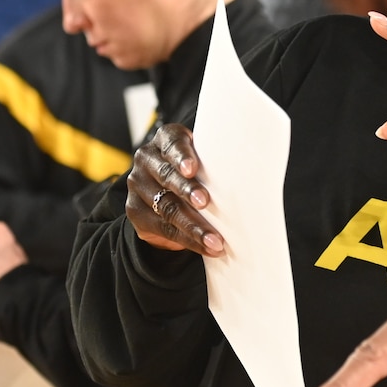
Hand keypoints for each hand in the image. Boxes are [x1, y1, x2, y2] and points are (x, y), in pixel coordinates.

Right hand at [124, 123, 223, 255]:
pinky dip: (188, 240)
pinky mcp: (135, 210)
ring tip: (215, 239)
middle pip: (167, 176)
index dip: (182, 156)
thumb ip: (214, 161)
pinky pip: (163, 228)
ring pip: (166, 207)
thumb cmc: (196, 171)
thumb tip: (251, 176)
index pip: (172, 144)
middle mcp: (146, 159)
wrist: (164, 193)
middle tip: (205, 202)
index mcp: (165, 140)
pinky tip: (206, 246)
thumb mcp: (203, 159)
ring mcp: (138, 185)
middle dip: (187, 190)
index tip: (193, 169)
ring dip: (193, 225)